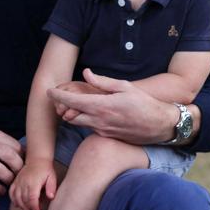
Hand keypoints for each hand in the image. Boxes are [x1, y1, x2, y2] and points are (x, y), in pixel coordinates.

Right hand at [9, 157, 56, 209]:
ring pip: (16, 197)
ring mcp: (19, 181)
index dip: (34, 207)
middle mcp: (24, 182)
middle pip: (24, 200)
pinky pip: (11, 192)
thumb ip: (52, 187)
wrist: (37, 159)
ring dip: (21, 206)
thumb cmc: (46, 170)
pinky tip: (18, 205)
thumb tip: (51, 197)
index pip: (32, 198)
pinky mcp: (15, 181)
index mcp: (34, 182)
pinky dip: (13, 200)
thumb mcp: (52, 177)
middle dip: (29, 209)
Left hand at [47, 68, 177, 143]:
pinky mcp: (107, 136)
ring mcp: (103, 131)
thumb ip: (102, 82)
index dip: (57, 95)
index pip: (72, 101)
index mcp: (102, 105)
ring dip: (72, 114)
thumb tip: (85, 73)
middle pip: (70, 115)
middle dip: (61, 106)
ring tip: (72, 103)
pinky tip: (90, 111)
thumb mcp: (124, 86)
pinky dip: (85, 119)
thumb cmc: (144, 102)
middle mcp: (100, 121)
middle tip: (58, 97)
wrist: (160, 125)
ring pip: (79, 123)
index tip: (49, 90)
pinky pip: (90, 127)